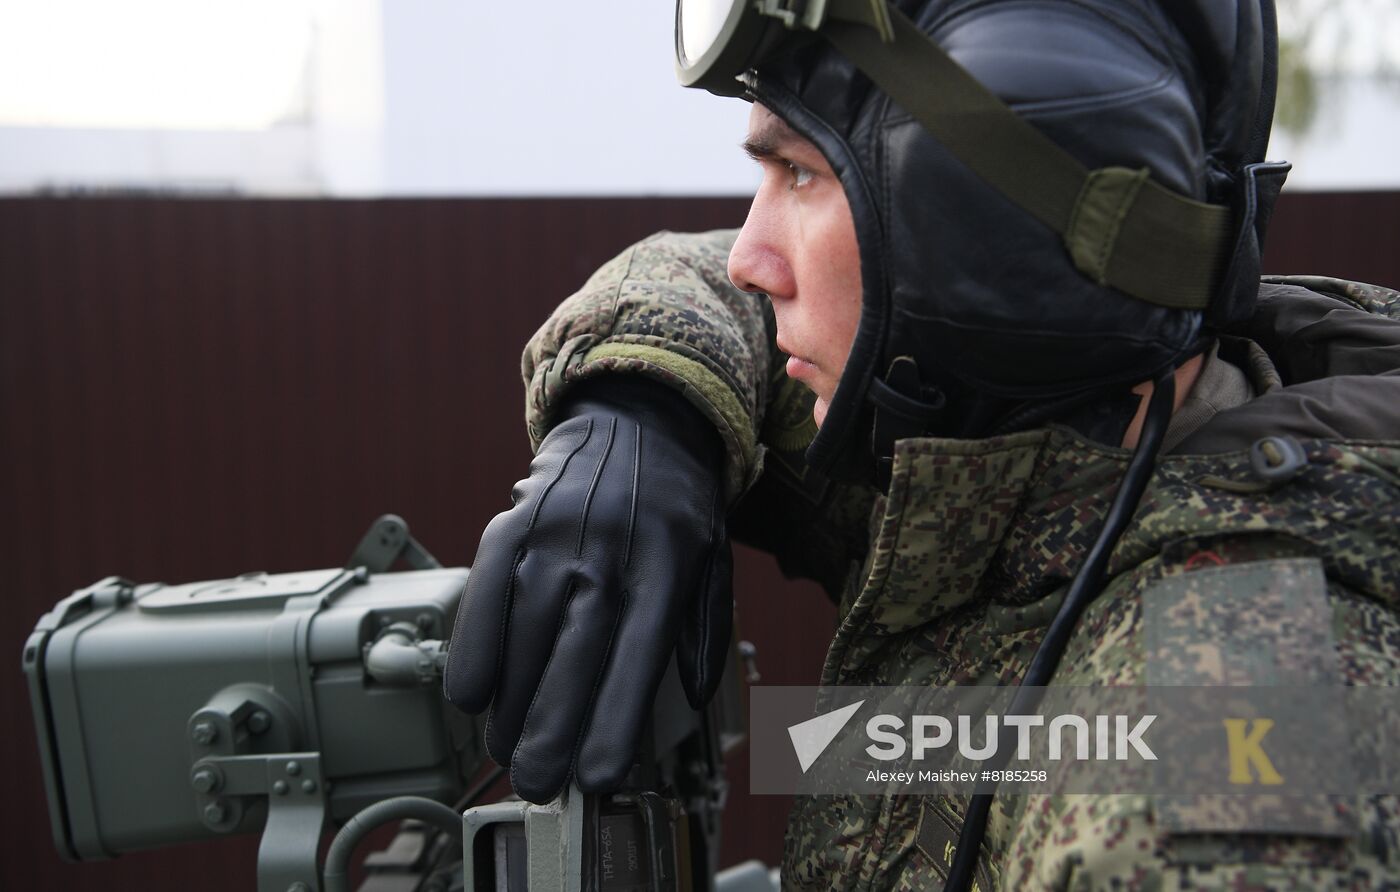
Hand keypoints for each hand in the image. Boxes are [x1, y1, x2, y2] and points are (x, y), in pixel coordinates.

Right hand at [443, 377, 731, 802]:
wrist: (638, 418)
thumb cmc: (676, 506)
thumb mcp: (712, 560)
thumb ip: (703, 632)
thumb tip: (692, 699)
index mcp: (667, 567)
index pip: (637, 658)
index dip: (612, 722)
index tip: (596, 778)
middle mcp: (610, 550)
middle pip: (574, 654)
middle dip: (550, 729)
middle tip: (535, 782)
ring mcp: (558, 533)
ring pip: (525, 632)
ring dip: (510, 702)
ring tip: (505, 750)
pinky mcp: (516, 522)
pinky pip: (487, 591)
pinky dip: (474, 646)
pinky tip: (468, 695)